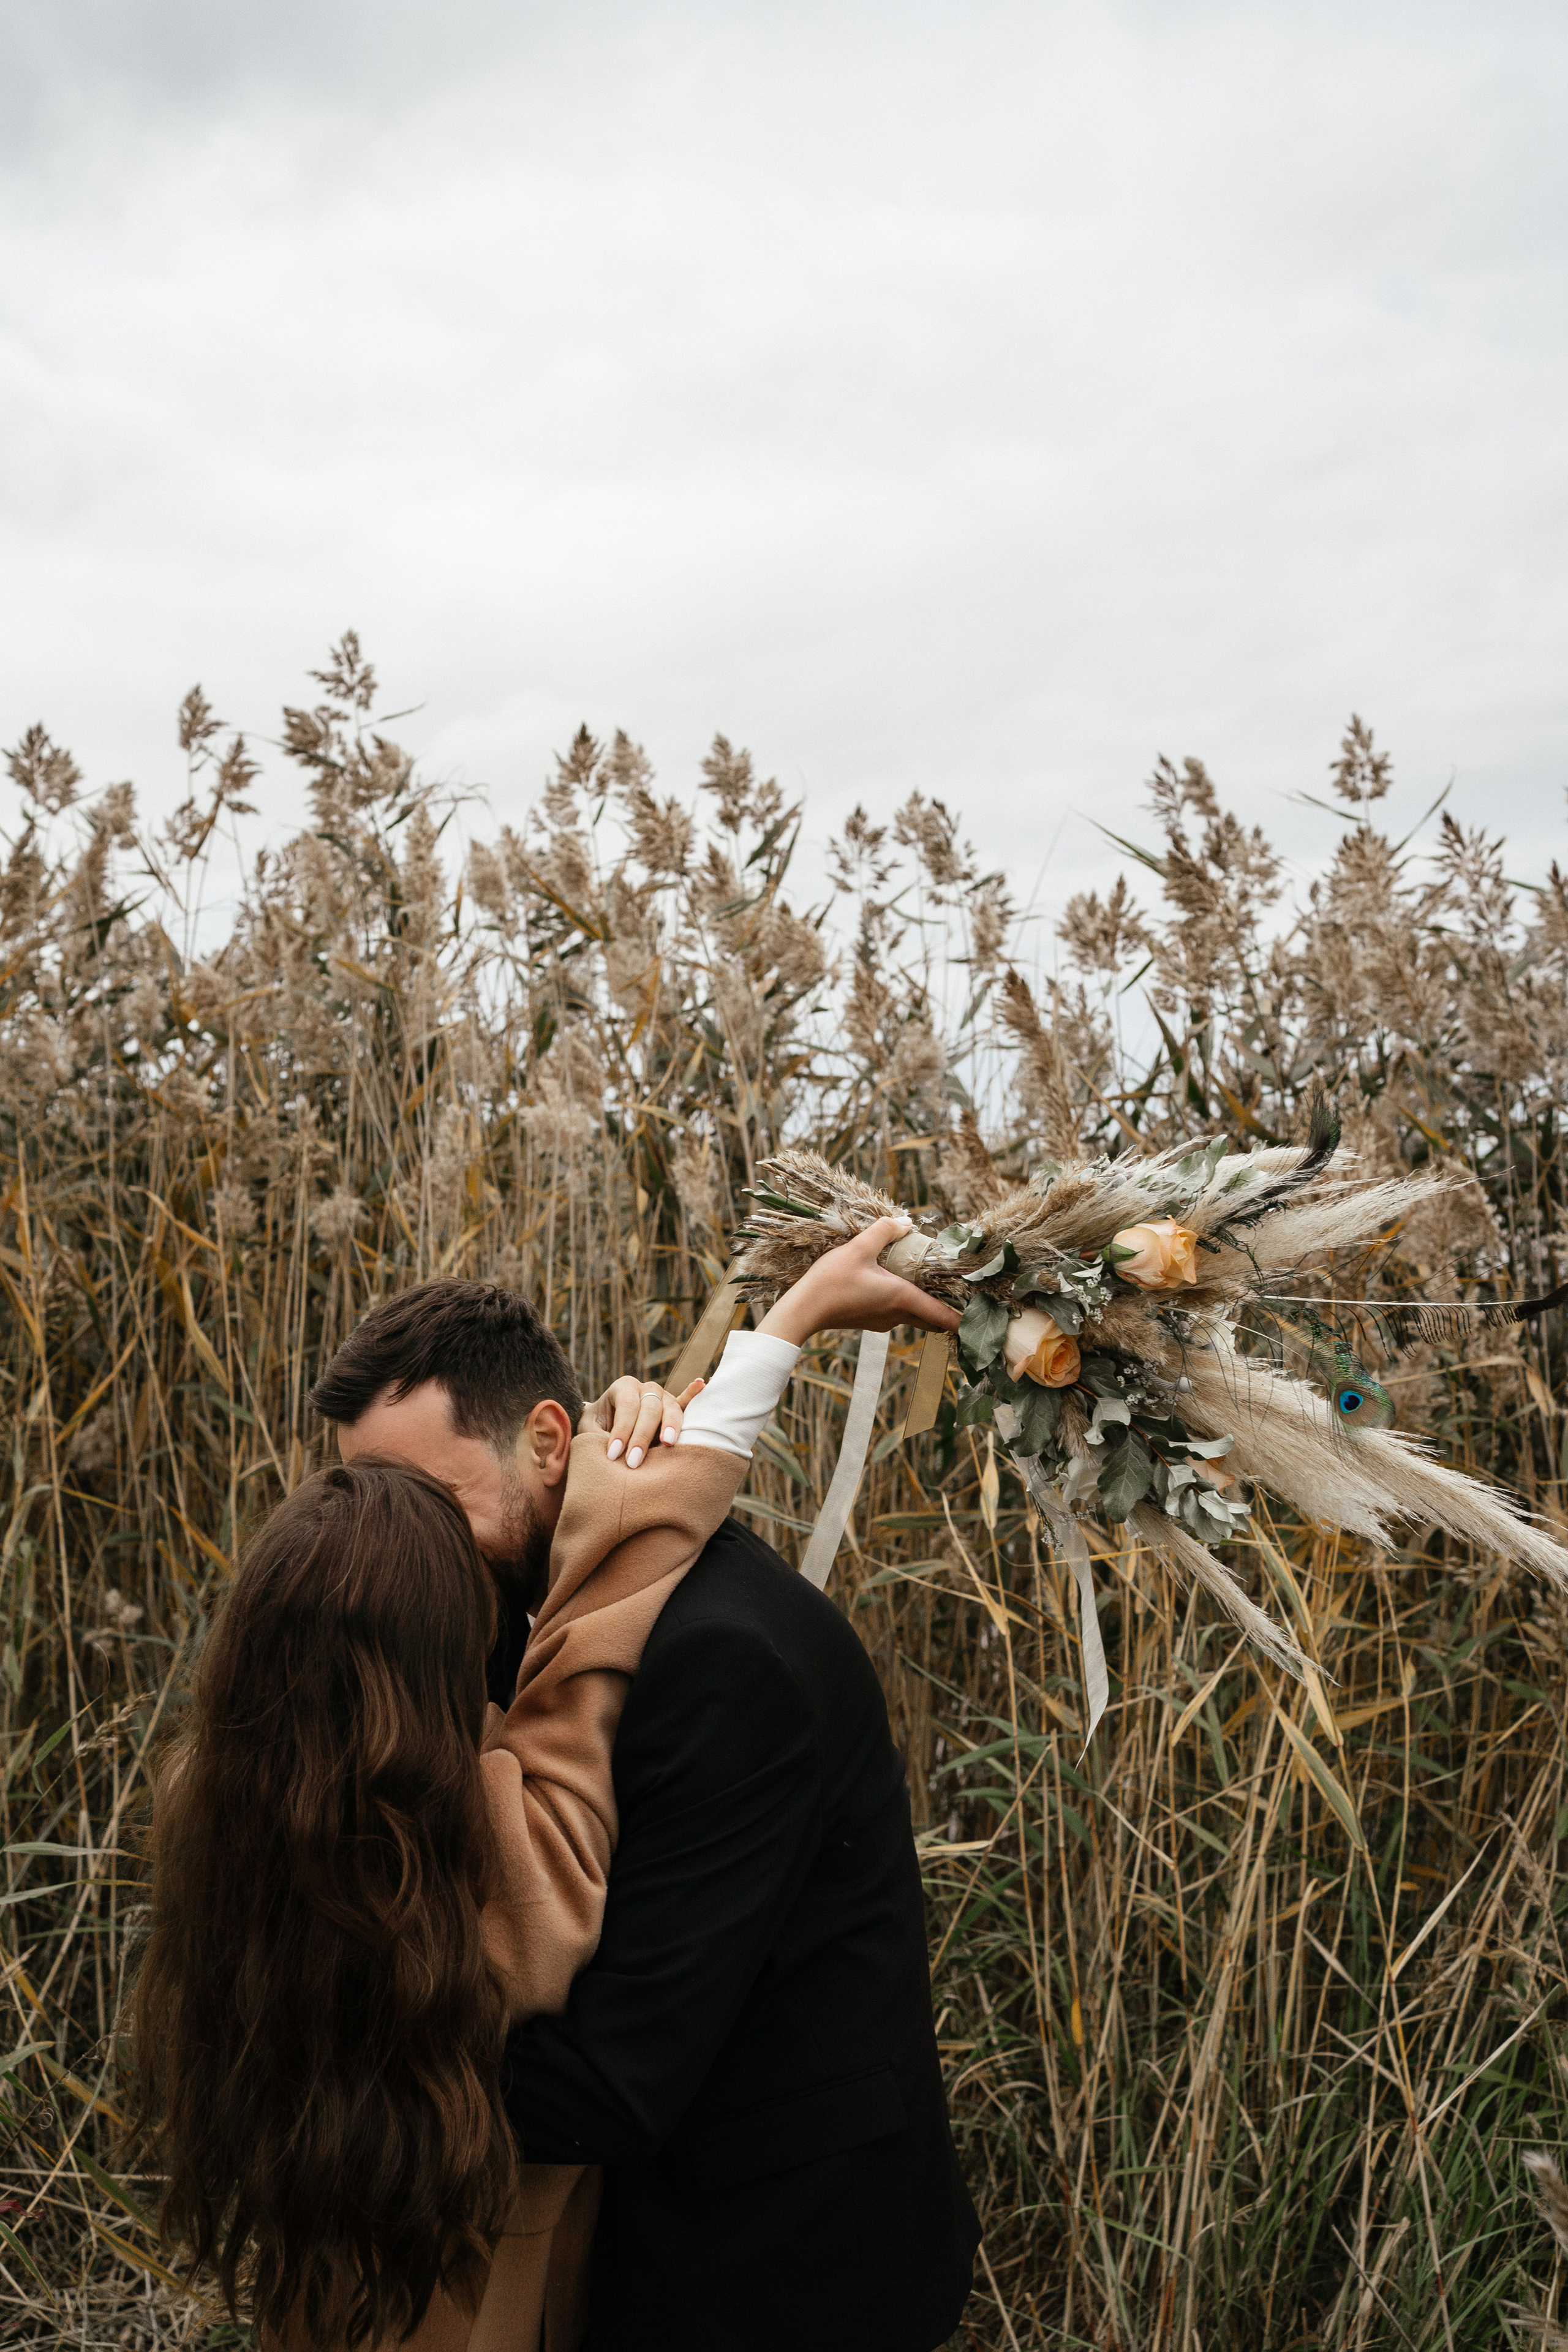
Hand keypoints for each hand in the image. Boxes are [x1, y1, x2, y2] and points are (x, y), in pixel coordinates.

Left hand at [587, 1375, 706, 1466]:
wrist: (605, 1424)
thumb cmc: (597, 1427)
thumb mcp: (590, 1429)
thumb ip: (598, 1437)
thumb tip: (610, 1456)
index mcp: (624, 1387)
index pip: (627, 1407)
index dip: (621, 1431)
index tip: (612, 1455)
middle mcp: (646, 1388)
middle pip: (650, 1408)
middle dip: (641, 1436)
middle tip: (633, 1462)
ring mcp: (664, 1397)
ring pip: (671, 1408)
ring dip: (671, 1426)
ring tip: (668, 1443)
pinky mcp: (675, 1409)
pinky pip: (686, 1402)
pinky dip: (693, 1394)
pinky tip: (701, 1383)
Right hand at [757, 1216, 961, 1348]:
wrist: (803, 1311)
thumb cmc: (830, 1282)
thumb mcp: (858, 1249)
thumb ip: (884, 1231)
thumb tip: (905, 1220)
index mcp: (901, 1298)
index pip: (942, 1316)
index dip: (963, 1319)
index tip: (981, 1316)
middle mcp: (897, 1314)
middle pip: (932, 1319)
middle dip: (948, 1309)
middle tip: (960, 1292)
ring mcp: (883, 1321)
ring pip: (915, 1316)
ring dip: (925, 1303)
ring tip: (928, 1281)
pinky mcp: (870, 1321)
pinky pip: (897, 1313)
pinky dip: (905, 1302)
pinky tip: (894, 1283)